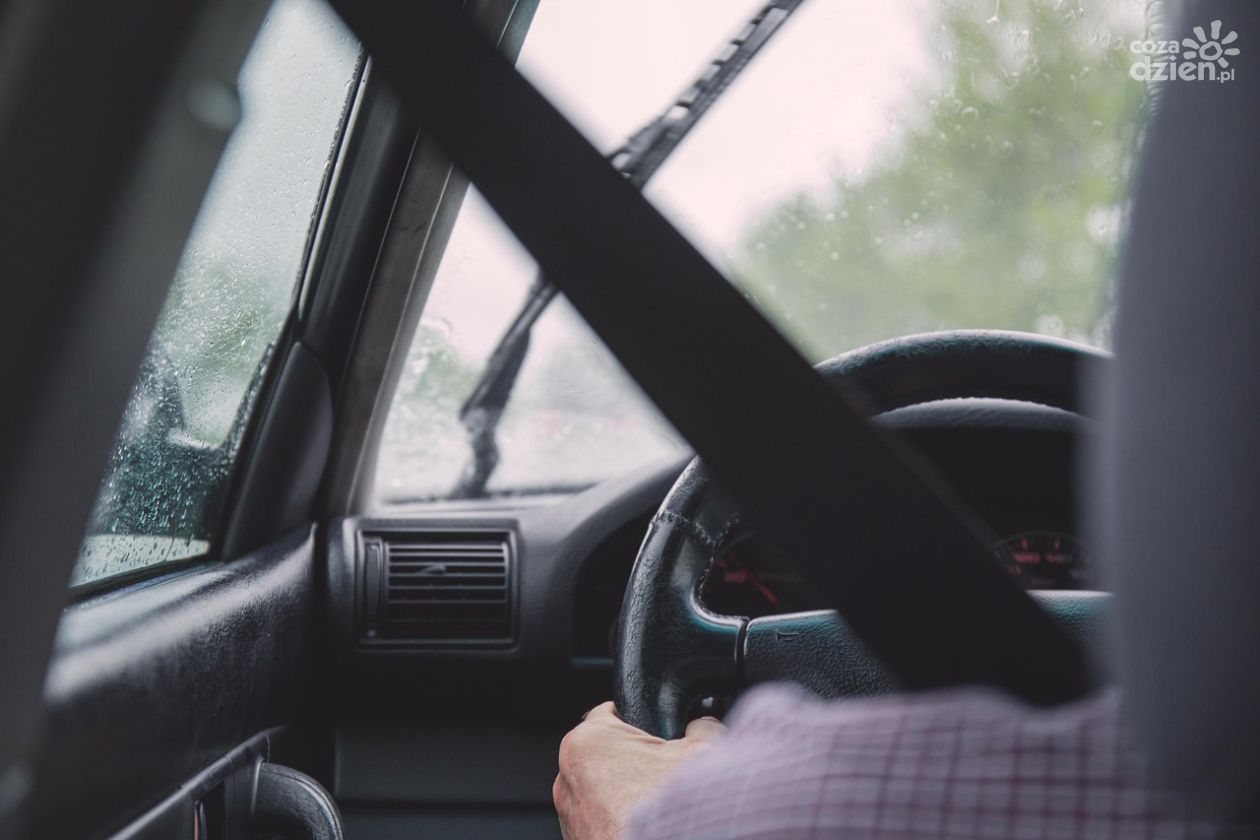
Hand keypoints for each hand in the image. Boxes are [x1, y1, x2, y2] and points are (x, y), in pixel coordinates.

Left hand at [553, 702, 723, 839]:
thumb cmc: (671, 810)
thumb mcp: (703, 751)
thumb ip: (700, 726)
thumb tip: (702, 724)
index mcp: (587, 742)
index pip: (611, 713)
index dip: (641, 721)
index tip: (658, 733)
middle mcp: (567, 777)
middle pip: (607, 755)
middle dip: (635, 761)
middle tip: (665, 775)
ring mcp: (569, 815)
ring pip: (601, 790)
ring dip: (626, 794)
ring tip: (658, 805)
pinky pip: (600, 820)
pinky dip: (619, 821)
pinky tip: (647, 828)